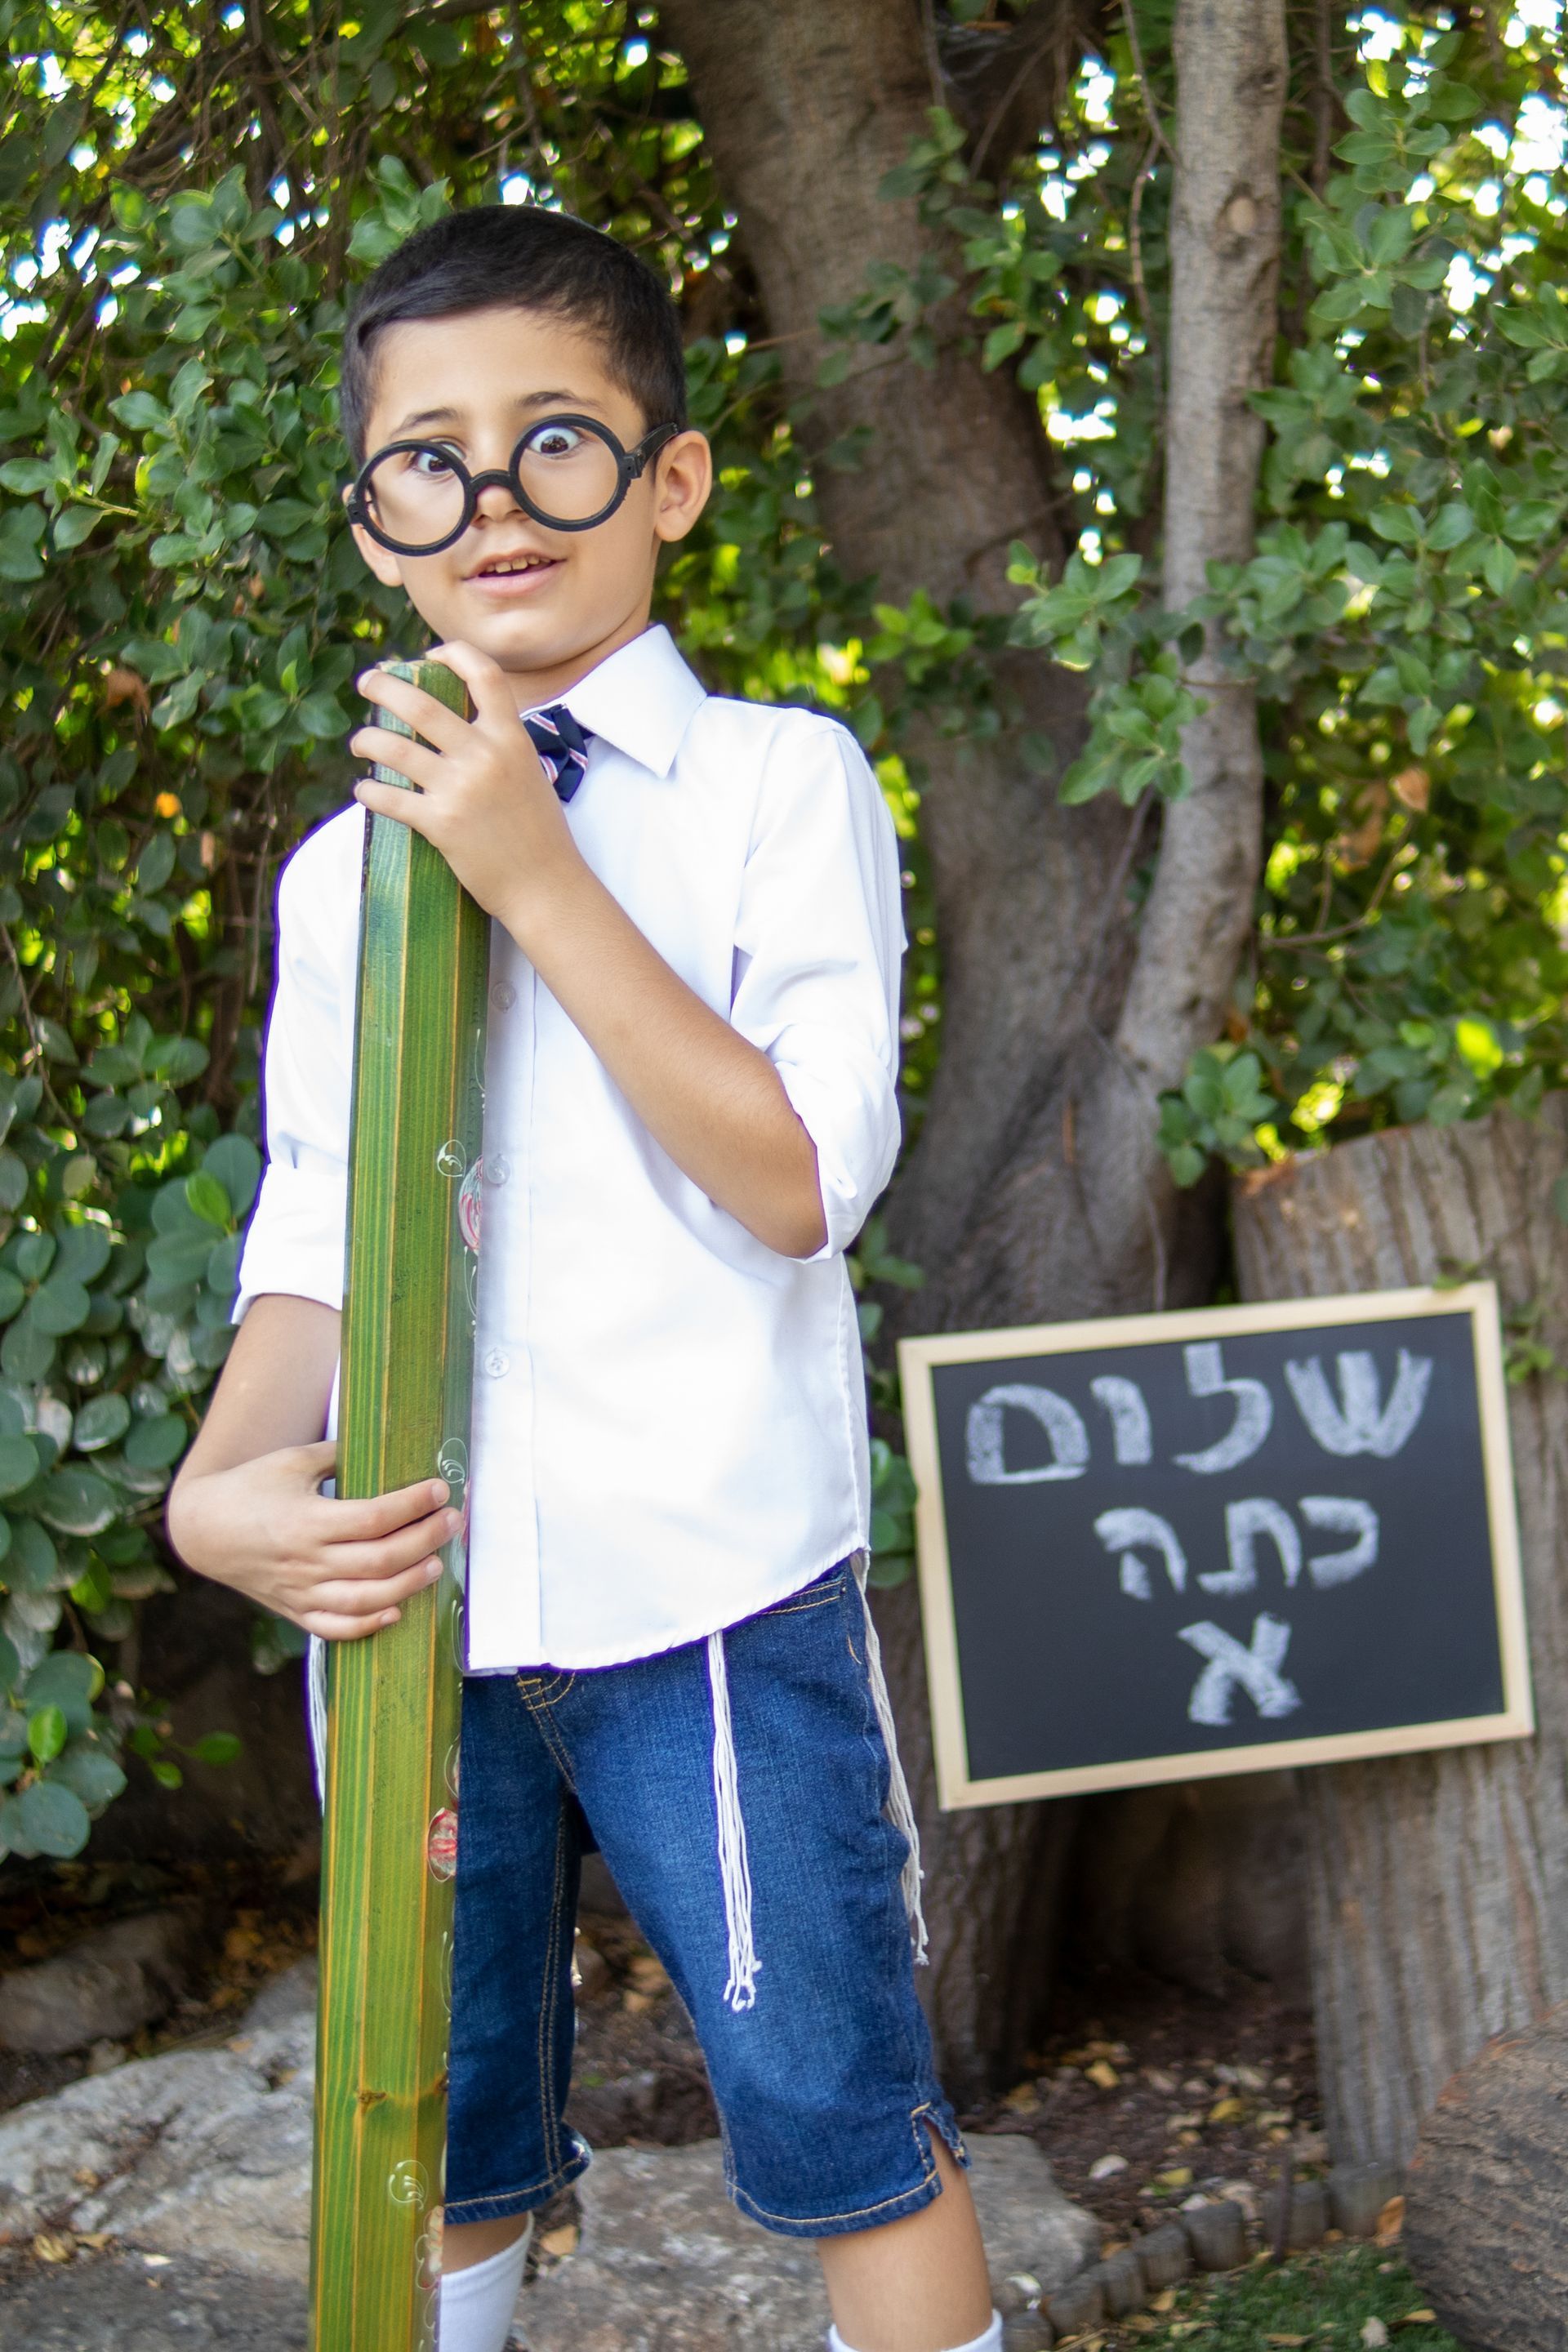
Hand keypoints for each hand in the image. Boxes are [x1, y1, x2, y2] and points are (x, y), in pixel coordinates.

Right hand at [167, 1439, 460, 1640]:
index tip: (441, 1489)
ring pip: (366, 1599)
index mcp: (305, 1521)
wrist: (201, 1530)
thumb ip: (337, 1455)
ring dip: (408, 1584)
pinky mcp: (295, 1611)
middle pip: (380, 1560)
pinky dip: (369, 1624)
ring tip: (436, 1564)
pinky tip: (396, 1610)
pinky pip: (336, 1628)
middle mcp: (306, 1562)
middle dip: (425, 1540)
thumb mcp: (290, 1461)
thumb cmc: (249, 1487)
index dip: (412, 1505)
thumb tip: (384, 1445)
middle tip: (453, 1522)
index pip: (373, 1518)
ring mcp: (300, 1592)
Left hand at [349, 639, 582, 941]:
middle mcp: (485, 756)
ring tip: (360, 742)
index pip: (483, 674)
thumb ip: (501, 747)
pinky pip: (389, 798)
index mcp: (512, 738)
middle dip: (384, 685)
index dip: (453, 654)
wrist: (546, 886)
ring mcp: (460, 788)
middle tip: (367, 682)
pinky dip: (367, 791)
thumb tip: (464, 730)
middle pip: (420, 704)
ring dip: (367, 739)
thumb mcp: (530, 774)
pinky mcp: (440, 823)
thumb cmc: (540, 835)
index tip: (428, 656)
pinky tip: (363, 790)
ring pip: (394, 748)